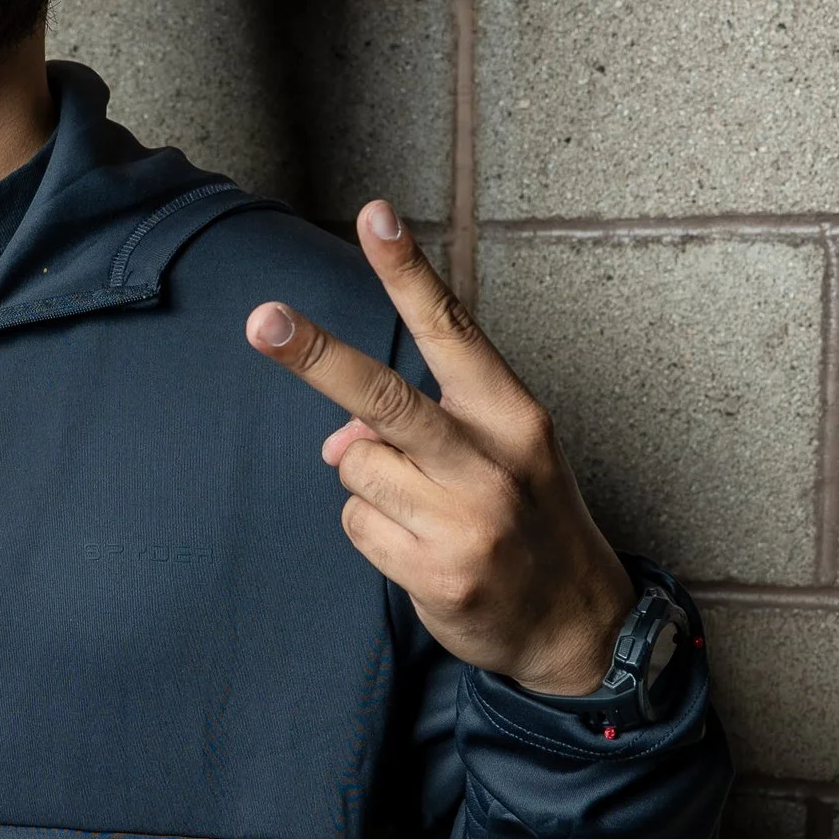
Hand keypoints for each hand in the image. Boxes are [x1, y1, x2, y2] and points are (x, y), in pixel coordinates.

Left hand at [245, 205, 632, 694]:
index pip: (453, 328)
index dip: (408, 271)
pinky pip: (357, 527)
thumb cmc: (526, 516)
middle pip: (384, 398)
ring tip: (424, 511)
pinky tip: (420, 549)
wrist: (575, 623)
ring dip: (370, 484)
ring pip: (356, 467)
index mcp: (513, 413)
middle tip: (262, 322)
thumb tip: (339, 441)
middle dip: (316, 357)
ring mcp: (465, 522)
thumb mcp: (494, 455)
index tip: (373, 215)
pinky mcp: (437, 575)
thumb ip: (420, 427)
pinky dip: (374, 534)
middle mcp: (491, 462)